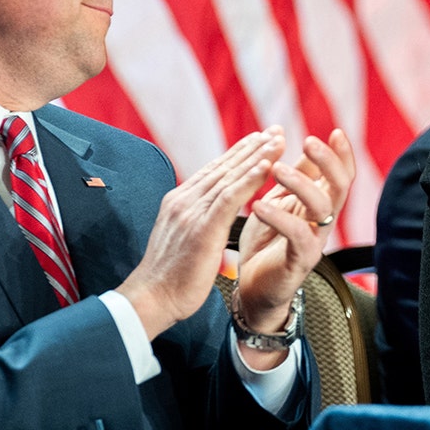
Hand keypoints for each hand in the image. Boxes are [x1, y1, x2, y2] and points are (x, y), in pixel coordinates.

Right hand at [116, 127, 284, 338]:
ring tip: (279, 141)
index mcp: (179, 202)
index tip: (259, 139)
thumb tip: (208, 215)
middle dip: (252, 147)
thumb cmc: (169, 278)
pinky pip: (230, 197)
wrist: (151, 299)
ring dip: (257, 156)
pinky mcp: (202, 227)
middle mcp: (184, 200)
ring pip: (230, 176)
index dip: (238, 154)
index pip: (213, 171)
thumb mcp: (182, 240)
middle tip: (276, 130)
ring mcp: (191, 212)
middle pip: (223, 166)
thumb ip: (195, 221)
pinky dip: (250, 179)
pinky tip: (268, 166)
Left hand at [235, 128, 354, 367]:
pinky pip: (298, 236)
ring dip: (300, 184)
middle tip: (308, 141)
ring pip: (322, 208)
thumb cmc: (266, 243)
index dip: (342, 154)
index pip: (341, 175)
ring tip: (275, 169)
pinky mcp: (299, 262)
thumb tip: (309, 144)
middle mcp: (322, 222)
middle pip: (340, 187)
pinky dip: (280, 217)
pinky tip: (259, 204)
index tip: (335, 131)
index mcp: (318, 205)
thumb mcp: (281, 202)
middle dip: (328, 162)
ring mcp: (314, 242)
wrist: (252, 288)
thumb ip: (296, 178)